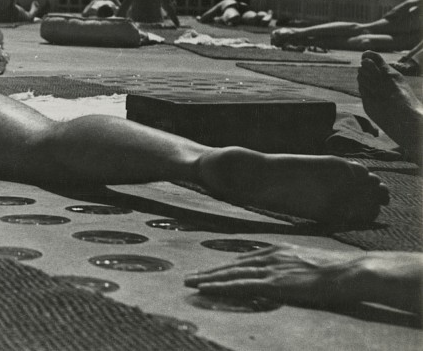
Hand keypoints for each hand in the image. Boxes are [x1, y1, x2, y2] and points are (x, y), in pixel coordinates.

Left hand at [184, 243, 363, 306]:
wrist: (350, 271)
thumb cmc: (336, 270)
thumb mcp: (307, 263)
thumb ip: (291, 266)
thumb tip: (285, 274)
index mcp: (278, 250)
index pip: (243, 259)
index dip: (224, 265)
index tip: (209, 270)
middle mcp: (270, 256)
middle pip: (232, 264)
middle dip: (210, 271)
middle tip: (189, 277)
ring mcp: (271, 269)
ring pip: (231, 273)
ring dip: (209, 279)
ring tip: (191, 283)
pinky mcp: (274, 283)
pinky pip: (241, 285)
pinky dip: (221, 286)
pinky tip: (207, 289)